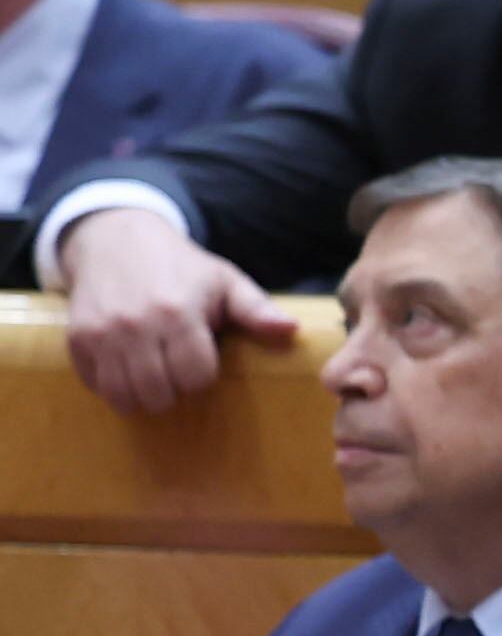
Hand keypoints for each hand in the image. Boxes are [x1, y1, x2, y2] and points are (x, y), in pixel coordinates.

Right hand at [60, 207, 293, 414]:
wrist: (115, 240)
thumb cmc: (181, 266)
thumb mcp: (225, 280)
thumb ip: (256, 309)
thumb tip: (291, 330)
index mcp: (179, 313)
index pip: (196, 376)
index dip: (203, 375)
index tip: (202, 362)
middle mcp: (136, 326)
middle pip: (158, 391)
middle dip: (174, 390)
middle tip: (176, 372)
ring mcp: (102, 334)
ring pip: (123, 395)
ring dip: (143, 395)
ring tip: (154, 377)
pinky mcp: (77, 339)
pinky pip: (95, 385)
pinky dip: (112, 387)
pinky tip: (127, 369)